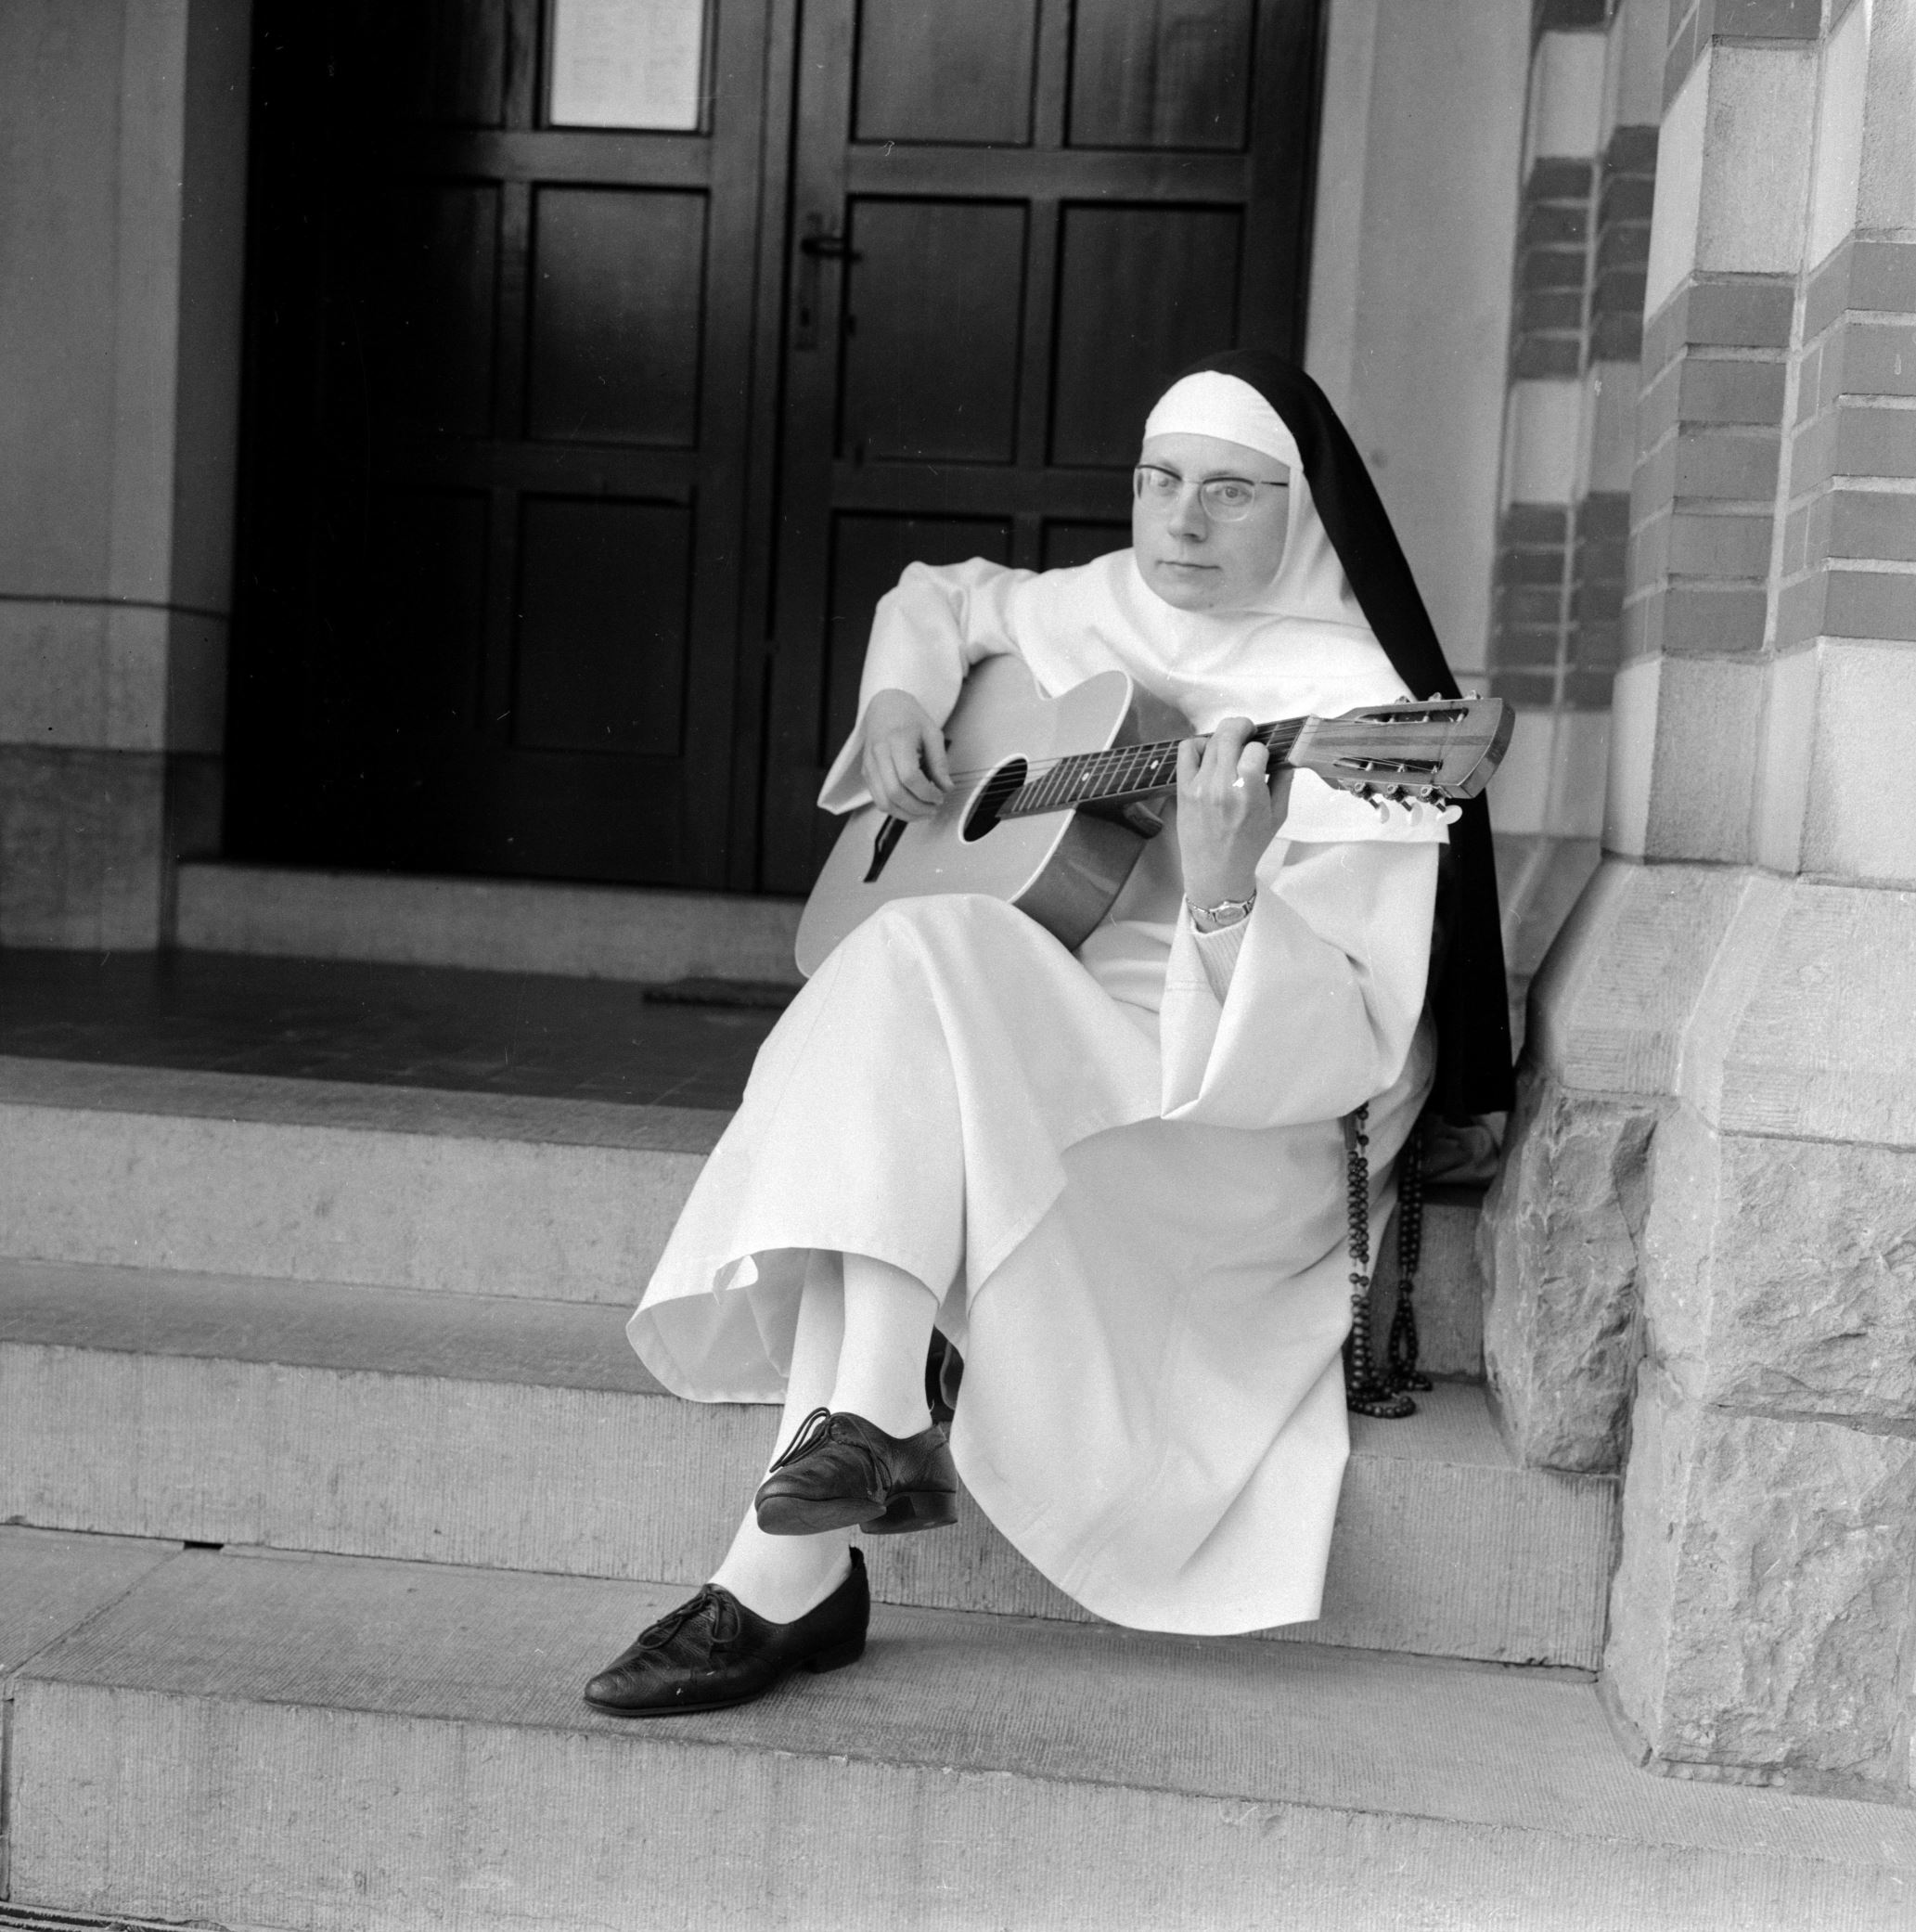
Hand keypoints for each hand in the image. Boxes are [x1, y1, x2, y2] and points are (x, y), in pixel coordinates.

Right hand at [860, 689, 952, 819]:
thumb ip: (940, 762)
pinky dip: (896, 809)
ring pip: (884, 802)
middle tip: (934, 809)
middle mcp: (879, 754)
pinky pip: (878, 800)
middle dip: (917, 809)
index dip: (926, 793)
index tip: (940, 797)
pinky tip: (911, 807)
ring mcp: (869, 765)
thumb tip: (946, 788)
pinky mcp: (866, 774)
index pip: (909, 777)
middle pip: (894, 794)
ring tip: (924, 812)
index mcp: (896, 740)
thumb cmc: (909, 718)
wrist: (884, 707)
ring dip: (906, 814)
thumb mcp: (932, 733)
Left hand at [1175, 716, 1285, 909]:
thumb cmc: (1249, 844)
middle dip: (1243, 726)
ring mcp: (1199, 785)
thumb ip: (1283, 781)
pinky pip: (1187, 750)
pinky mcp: (1183, 788)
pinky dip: (1199, 745)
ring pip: (1210, 739)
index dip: (1262, 749)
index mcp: (1248, 793)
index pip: (1256, 749)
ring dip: (1223, 735)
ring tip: (1230, 746)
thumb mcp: (1277, 816)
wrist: (1215, 870)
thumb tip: (1285, 754)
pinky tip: (1209, 755)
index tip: (1263, 757)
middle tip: (1249, 732)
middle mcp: (1221, 785)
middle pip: (1230, 734)